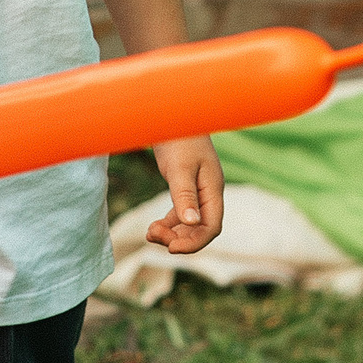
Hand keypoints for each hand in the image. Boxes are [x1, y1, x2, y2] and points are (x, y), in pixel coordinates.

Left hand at [144, 136, 224, 254]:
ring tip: (149, 233)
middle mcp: (209, 192)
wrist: (172, 113)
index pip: (211, 227)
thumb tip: (191, 224)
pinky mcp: (185, 186)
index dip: (194, 243)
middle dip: (179, 238)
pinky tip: (153, 226)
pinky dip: (168, 223)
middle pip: (200, 228)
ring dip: (172, 232)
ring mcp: (198, 190)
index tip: (170, 248)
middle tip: (152, 235)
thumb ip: (185, 196)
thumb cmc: (178, 138)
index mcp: (213, 188)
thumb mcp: (180, 168)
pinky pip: (180, 213)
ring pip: (189, 223)